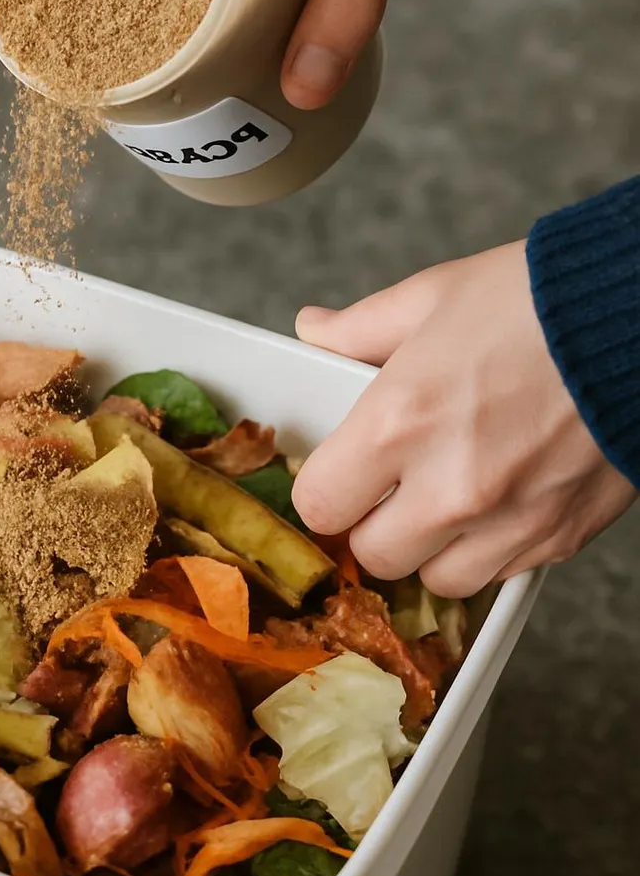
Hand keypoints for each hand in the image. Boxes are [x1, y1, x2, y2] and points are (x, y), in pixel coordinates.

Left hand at [292, 242, 635, 597]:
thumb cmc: (537, 300)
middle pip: (373, 555)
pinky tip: (499, 500)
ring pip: (438, 579)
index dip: (326, 488)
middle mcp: (449, 485)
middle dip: (374, 523)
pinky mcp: (561, 535)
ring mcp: (509, 519)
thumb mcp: (434, 296)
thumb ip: (362, 327)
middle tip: (392, 486)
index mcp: (400, 421)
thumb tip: (315, 329)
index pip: (321, 503)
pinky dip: (491, 548)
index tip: (341, 472)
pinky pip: (502, 573)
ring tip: (447, 497)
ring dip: (432, 547)